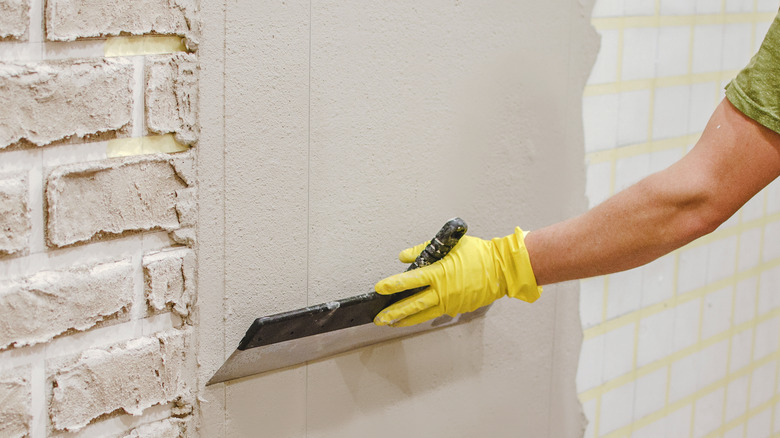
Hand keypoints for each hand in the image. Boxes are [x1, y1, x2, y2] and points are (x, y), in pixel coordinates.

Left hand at [373, 227, 541, 326]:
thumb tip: (404, 257)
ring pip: (423, 314)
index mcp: (439, 274)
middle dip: (394, 312)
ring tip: (392, 323)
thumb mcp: (450, 245)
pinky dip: (423, 316)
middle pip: (413, 305)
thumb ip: (423, 250)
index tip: (379, 289)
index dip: (393, 285)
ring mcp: (451, 303)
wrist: (503, 269)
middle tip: (379, 318)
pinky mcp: (458, 308)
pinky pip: (437, 313)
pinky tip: (414, 317)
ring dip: (406, 319)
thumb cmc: (478, 254)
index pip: (410, 280)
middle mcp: (443, 292)